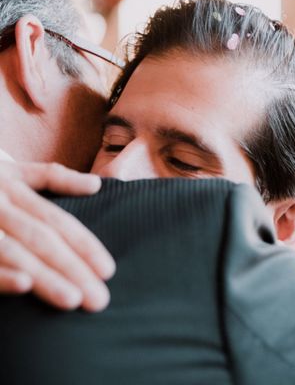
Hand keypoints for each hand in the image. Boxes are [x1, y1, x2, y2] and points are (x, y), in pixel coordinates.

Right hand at [0, 161, 114, 311]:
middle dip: (72, 269)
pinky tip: (22, 284)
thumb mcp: (12, 168)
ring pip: (14, 248)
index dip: (84, 245)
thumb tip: (96, 185)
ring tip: (71, 300)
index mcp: (12, 187)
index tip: (109, 271)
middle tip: (99, 300)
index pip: (56, 221)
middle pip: (41, 238)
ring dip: (43, 276)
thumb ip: (52, 177)